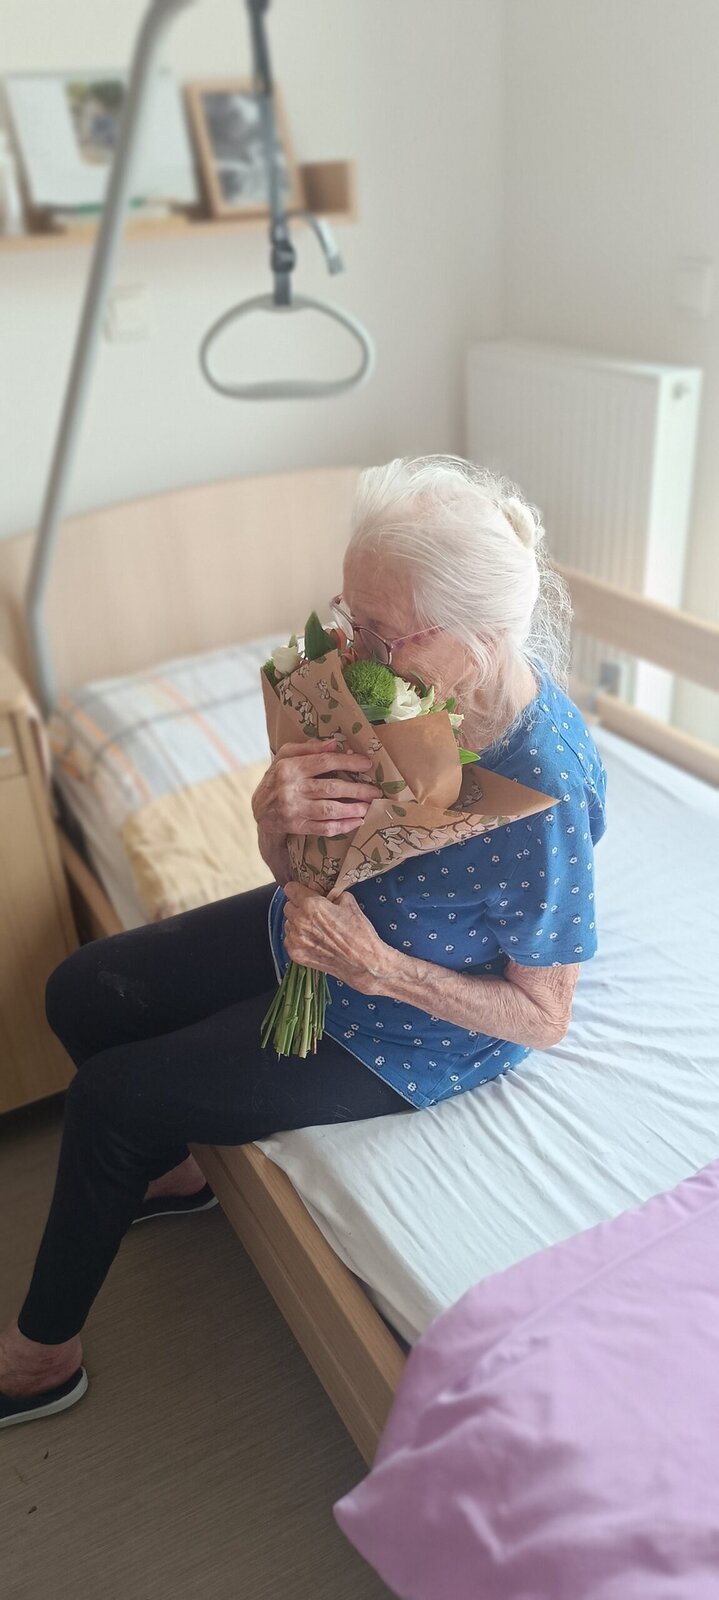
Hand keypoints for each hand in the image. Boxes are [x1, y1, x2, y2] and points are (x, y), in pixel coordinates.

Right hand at [252, 738, 381, 838]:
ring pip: (329, 810)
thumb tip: (334, 744)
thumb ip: (308, 748)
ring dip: (352, 810)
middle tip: (375, 791)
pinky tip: (356, 822)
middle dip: (357, 790)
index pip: (324, 762)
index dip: (348, 762)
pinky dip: (342, 826)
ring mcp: (294, 809)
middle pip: (331, 788)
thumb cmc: (277, 778)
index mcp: (290, 767)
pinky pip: (323, 828)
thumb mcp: (285, 756)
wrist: (259, 810)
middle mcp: (292, 789)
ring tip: (369, 807)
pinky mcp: (297, 826)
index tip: (367, 764)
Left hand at [282, 882, 399, 994]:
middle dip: (298, 906)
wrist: (363, 962)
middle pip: (288, 906)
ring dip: (297, 923)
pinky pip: (289, 940)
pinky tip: (313, 941)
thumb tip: (324, 893)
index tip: (302, 892)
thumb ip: (331, 894)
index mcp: (311, 905)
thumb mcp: (349, 902)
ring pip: (288, 924)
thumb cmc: (359, 932)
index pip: (290, 889)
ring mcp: (295, 940)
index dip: (298, 889)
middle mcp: (299, 921)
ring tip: (315, 929)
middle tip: (313, 912)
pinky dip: (298, 939)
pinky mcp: (296, 954)